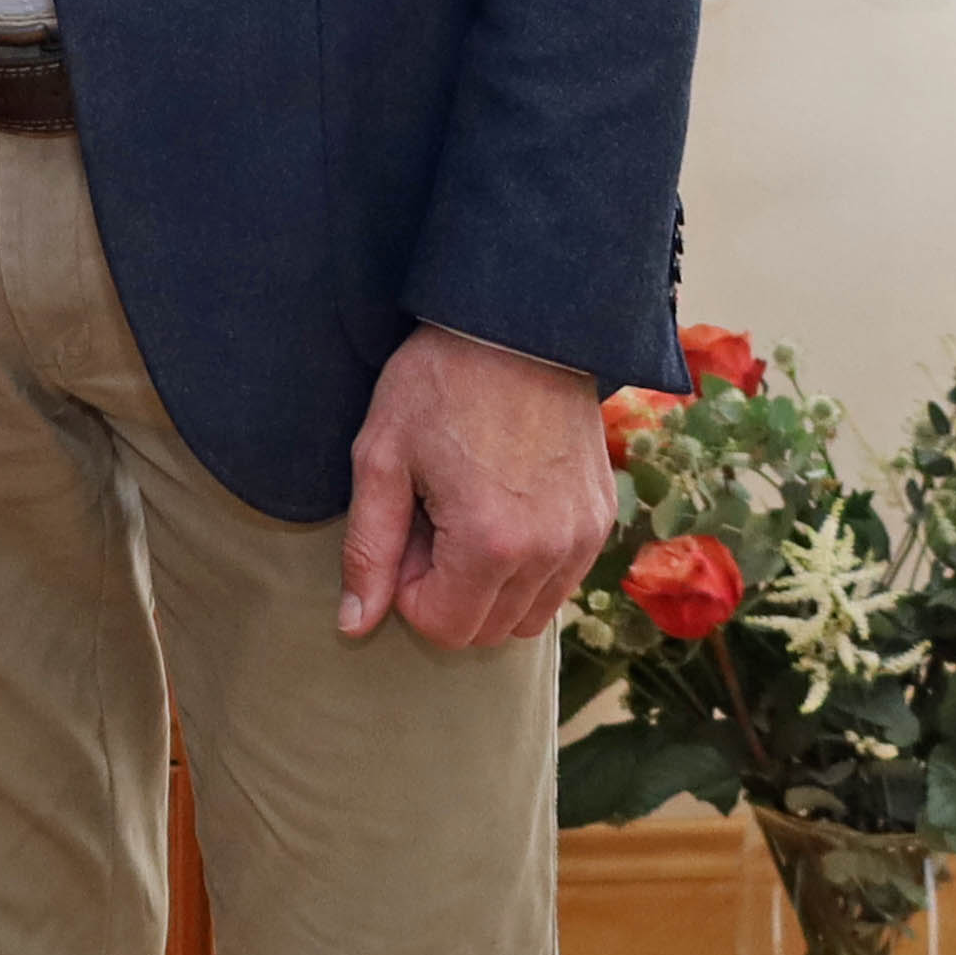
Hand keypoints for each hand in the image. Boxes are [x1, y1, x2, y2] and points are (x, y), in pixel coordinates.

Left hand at [337, 324, 615, 648]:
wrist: (517, 324)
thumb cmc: (438, 383)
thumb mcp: (381, 458)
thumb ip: (368, 550)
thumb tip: (353, 625)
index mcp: (491, 544)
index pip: (444, 628)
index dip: (409, 591)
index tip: (406, 531)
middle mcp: (550, 554)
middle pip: (488, 630)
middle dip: (448, 590)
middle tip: (431, 518)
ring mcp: (584, 539)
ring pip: (528, 613)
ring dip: (489, 584)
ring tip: (466, 510)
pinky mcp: (601, 519)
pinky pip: (560, 580)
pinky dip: (526, 566)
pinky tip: (503, 504)